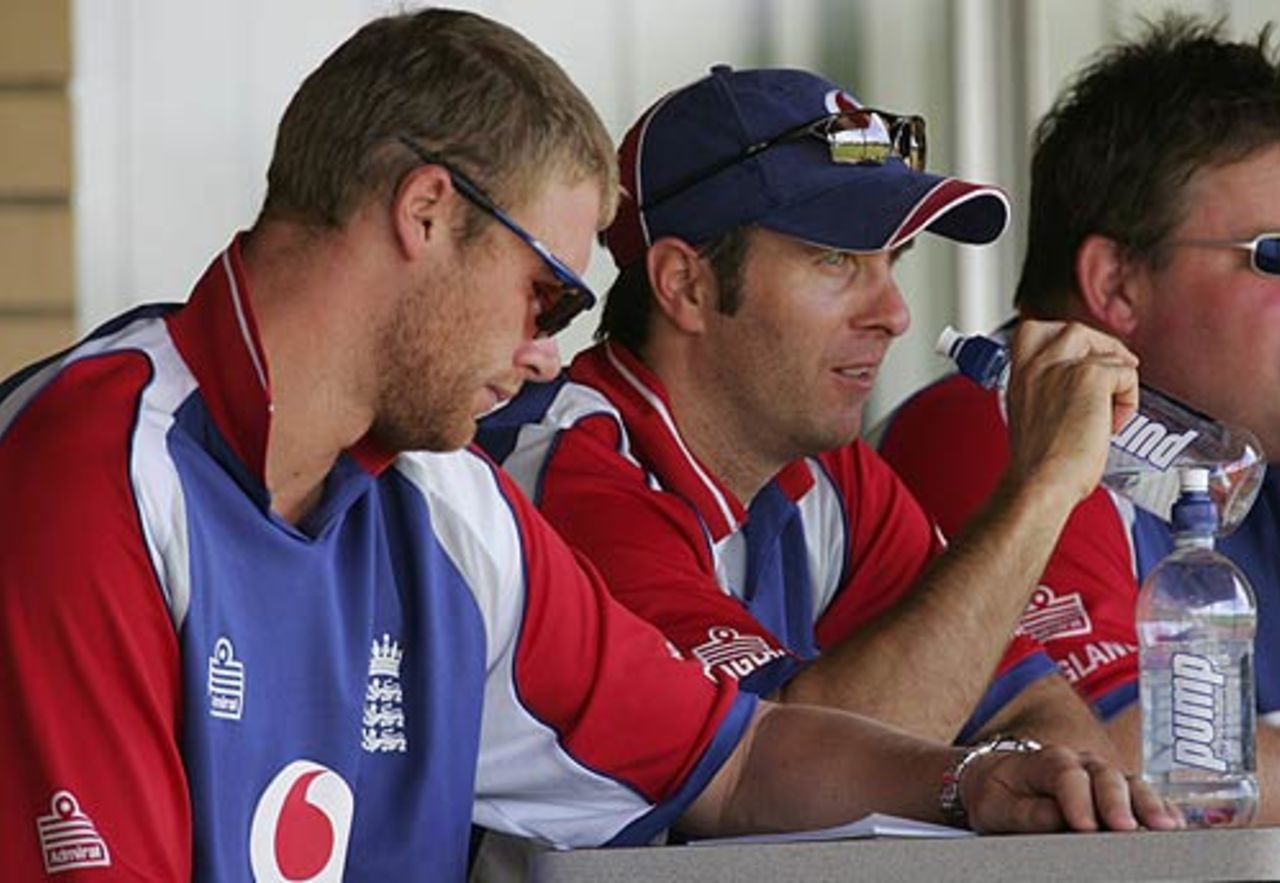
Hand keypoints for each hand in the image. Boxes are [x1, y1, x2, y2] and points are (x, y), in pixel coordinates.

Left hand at [961, 745, 1183, 832]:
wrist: (998, 780)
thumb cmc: (998, 796)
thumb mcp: (997, 807)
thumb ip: (1026, 814)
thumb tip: (1059, 821)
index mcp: (1045, 761)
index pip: (1065, 775)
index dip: (1076, 800)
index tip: (1084, 827)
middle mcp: (1080, 761)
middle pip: (1104, 776)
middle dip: (1116, 802)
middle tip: (1125, 829)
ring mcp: (1103, 774)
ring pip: (1131, 783)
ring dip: (1148, 804)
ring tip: (1163, 827)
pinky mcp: (1119, 790)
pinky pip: (1143, 795)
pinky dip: (1159, 808)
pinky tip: (1174, 824)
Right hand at [1005, 320, 1139, 504]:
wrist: (1040, 483)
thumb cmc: (1037, 467)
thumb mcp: (1031, 419)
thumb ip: (1046, 396)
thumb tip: (1075, 396)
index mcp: (1019, 377)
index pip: (1032, 333)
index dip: (1061, 340)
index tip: (1077, 360)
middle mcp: (1036, 366)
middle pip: (1070, 329)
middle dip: (1097, 344)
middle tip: (1110, 368)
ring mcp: (1061, 367)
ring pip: (1102, 345)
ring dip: (1117, 370)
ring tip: (1114, 401)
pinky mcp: (1089, 377)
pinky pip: (1126, 373)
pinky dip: (1129, 399)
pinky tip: (1113, 424)